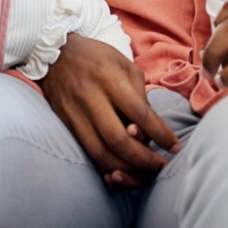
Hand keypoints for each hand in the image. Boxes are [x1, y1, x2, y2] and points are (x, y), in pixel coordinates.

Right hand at [41, 34, 179, 188]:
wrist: (53, 53)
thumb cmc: (96, 57)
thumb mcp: (123, 64)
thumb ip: (139, 94)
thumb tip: (150, 128)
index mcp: (109, 79)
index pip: (139, 113)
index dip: (160, 134)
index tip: (174, 147)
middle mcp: (91, 98)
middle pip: (118, 139)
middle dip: (143, 159)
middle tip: (160, 166)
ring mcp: (75, 114)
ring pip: (100, 152)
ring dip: (125, 169)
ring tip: (143, 174)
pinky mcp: (66, 124)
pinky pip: (87, 153)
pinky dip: (105, 167)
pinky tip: (120, 173)